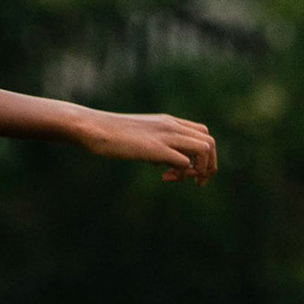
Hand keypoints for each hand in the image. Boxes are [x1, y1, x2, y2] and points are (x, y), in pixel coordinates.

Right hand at [78, 112, 217, 183]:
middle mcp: (172, 126)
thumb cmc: (111, 135)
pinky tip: (163, 178)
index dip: (202, 155)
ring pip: (205, 148)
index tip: (187, 169)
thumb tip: (161, 163)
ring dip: (199, 169)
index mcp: (169, 122)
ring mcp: (165, 135)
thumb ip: (155, 147)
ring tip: (177, 179)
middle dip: (208, 166)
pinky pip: (184, 161)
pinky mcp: (156, 148)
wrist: (92, 127)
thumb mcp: (139, 138)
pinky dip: (181, 174)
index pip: (202, 133)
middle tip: (194, 181)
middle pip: (210, 142)